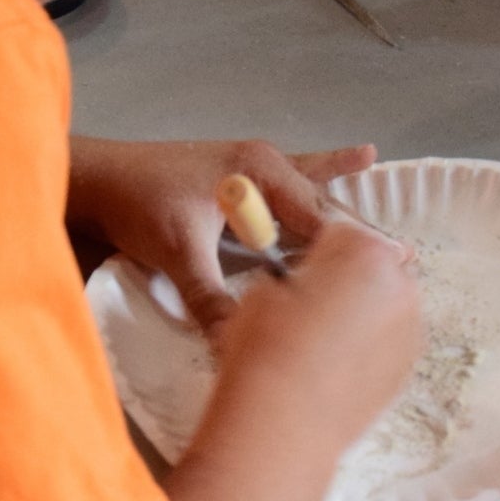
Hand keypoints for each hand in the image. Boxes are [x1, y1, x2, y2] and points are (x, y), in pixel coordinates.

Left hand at [66, 136, 377, 333]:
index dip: (350, 251)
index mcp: (259, 170)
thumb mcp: (178, 253)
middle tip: (404, 265)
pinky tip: (365, 156)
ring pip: (311, 199)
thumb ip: (211, 299)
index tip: (386, 275)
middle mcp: (264, 163)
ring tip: (391, 243)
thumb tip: (237, 345)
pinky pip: (295, 176)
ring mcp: (253, 166)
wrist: (95, 178)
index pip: (317, 219)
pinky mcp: (240, 176)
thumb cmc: (135, 203)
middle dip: (358, 238)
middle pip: (322, 209)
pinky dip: (328, 168)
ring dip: (344, 219)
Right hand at [209, 219, 422, 453]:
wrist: (283, 422)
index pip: (341, 233)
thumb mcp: (265, 289)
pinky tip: (331, 367)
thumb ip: (294, 273)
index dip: (313, 252)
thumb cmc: (268, 348)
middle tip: (305, 308)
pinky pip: (386, 344)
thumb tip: (299, 284)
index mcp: (363, 251)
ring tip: (316, 343)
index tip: (295, 272)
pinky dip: (366, 349)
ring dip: (359, 314)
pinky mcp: (407, 369)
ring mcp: (410, 329)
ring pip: (383, 307)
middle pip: (373, 268)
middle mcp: (399, 285)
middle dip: (345, 281)